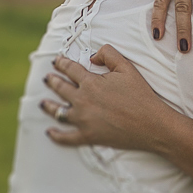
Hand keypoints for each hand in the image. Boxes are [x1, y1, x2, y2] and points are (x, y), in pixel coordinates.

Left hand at [42, 45, 173, 149]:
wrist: (150, 123)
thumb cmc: (140, 94)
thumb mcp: (127, 67)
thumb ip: (108, 54)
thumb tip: (92, 56)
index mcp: (90, 83)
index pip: (70, 69)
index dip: (61, 63)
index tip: (56, 60)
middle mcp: (82, 101)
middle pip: (60, 89)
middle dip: (52, 81)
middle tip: (47, 78)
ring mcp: (83, 120)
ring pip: (58, 112)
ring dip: (48, 106)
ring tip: (42, 103)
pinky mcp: (88, 136)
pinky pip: (66, 137)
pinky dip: (56, 135)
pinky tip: (49, 132)